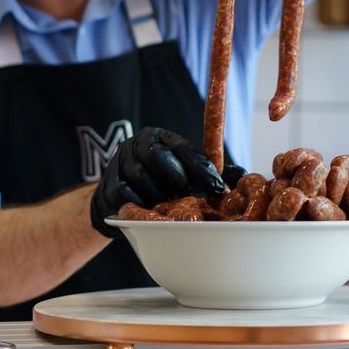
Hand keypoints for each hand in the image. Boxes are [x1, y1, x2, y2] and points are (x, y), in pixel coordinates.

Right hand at [89, 127, 225, 237]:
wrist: (120, 198)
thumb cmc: (160, 182)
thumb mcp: (184, 171)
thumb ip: (209, 172)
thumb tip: (242, 176)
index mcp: (161, 137)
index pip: (183, 148)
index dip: (202, 168)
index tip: (218, 186)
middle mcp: (138, 144)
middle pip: (159, 158)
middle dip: (178, 180)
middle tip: (191, 197)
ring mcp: (119, 163)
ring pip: (142, 178)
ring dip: (160, 195)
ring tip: (170, 206)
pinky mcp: (106, 185)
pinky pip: (125, 195)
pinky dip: (140, 204)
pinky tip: (149, 210)